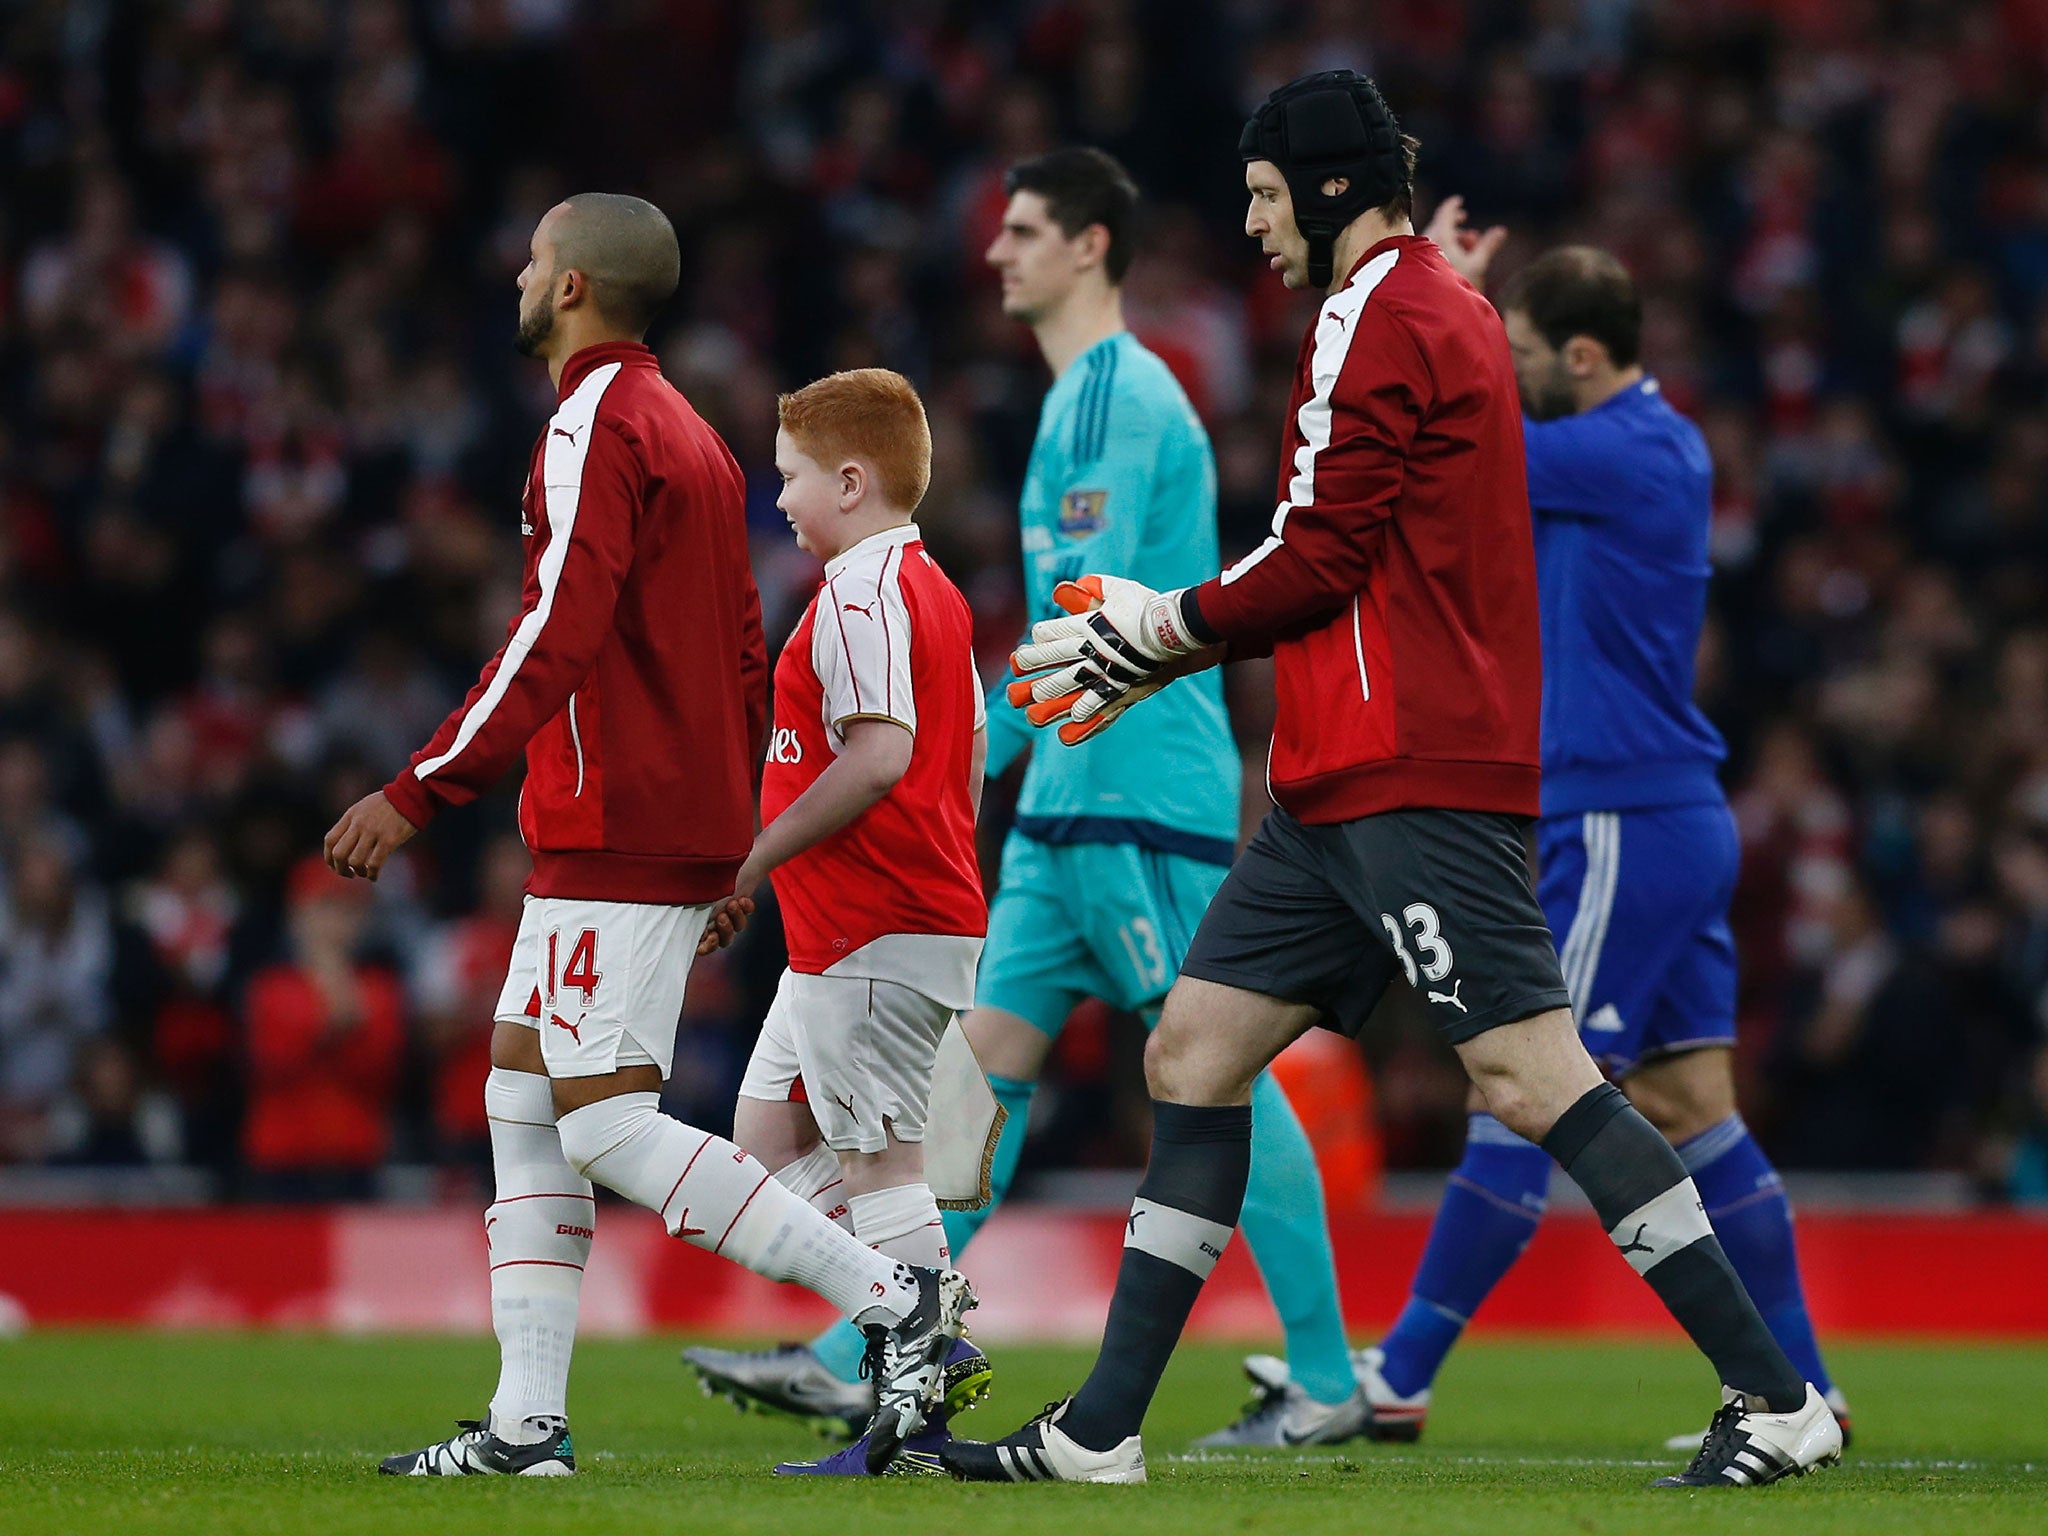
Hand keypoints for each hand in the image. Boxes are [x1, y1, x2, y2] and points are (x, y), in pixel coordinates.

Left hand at [322, 792, 416, 880]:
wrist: (411, 795)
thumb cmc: (389, 803)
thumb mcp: (364, 807)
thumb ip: (353, 823)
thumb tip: (347, 844)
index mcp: (351, 815)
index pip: (330, 840)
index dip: (328, 857)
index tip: (334, 865)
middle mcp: (359, 824)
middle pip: (339, 853)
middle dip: (339, 869)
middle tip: (347, 873)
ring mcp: (373, 832)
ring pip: (355, 861)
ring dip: (357, 872)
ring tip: (363, 873)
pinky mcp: (389, 840)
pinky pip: (374, 863)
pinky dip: (372, 874)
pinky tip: (374, 876)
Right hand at [696, 856, 765, 954]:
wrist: (727, 857)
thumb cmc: (705, 875)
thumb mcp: (699, 896)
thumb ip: (694, 916)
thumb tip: (694, 933)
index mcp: (697, 920)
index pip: (701, 944)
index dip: (706, 946)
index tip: (707, 939)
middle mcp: (712, 920)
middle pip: (722, 941)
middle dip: (724, 931)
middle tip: (722, 917)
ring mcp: (728, 914)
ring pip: (737, 930)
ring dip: (736, 918)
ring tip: (733, 902)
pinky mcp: (741, 907)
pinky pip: (747, 917)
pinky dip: (746, 909)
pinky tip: (743, 899)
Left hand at [1006, 574, 1210, 743]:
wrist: (1174, 629)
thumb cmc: (1148, 606)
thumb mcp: (1121, 589)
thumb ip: (1099, 586)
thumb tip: (1080, 582)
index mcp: (1087, 623)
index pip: (1052, 631)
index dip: (1040, 636)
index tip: (1034, 640)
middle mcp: (1090, 647)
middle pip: (1053, 656)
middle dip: (1032, 663)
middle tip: (1018, 668)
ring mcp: (1103, 669)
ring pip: (1067, 682)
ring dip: (1048, 691)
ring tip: (1033, 702)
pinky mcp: (1119, 686)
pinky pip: (1096, 702)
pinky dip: (1082, 712)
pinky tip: (1070, 720)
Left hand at [1422, 195, 1506, 288]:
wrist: (1437, 311)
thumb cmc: (1457, 287)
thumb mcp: (1477, 264)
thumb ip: (1488, 245)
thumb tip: (1501, 231)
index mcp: (1440, 238)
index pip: (1444, 214)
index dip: (1452, 206)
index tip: (1458, 200)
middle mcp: (1426, 245)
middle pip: (1439, 227)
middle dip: (1455, 224)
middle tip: (1464, 219)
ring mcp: (1420, 258)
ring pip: (1435, 241)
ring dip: (1452, 238)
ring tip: (1470, 243)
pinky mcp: (1418, 270)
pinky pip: (1429, 253)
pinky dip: (1443, 249)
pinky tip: (1456, 257)